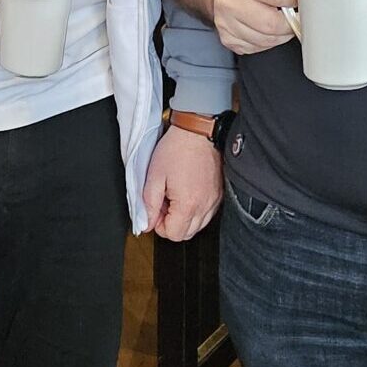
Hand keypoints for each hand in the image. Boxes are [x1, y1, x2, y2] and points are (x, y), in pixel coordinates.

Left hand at [142, 124, 222, 240]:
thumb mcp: (154, 176)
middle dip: (172, 223)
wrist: (198, 131)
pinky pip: (207, 213)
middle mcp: (205, 206)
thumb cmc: (177, 148)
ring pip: (198, 226)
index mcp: (188, 204)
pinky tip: (187, 192)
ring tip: (175, 195)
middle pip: (186, 234)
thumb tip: (146, 224)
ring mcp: (215, 200)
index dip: (159, 224)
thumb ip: (149, 205)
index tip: (156, 208)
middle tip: (164, 201)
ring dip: (184, 217)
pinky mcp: (219, 194)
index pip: (173, 235)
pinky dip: (196, 209)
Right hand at [211, 0, 306, 54]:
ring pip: (267, 40)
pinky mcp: (228, 39)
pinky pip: (258, 48)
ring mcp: (226, 23)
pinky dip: (268, 41)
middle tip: (290, 12)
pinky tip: (264, 27)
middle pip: (273, 24)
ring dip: (280, 33)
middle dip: (289, 21)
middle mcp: (230, 2)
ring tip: (278, 18)